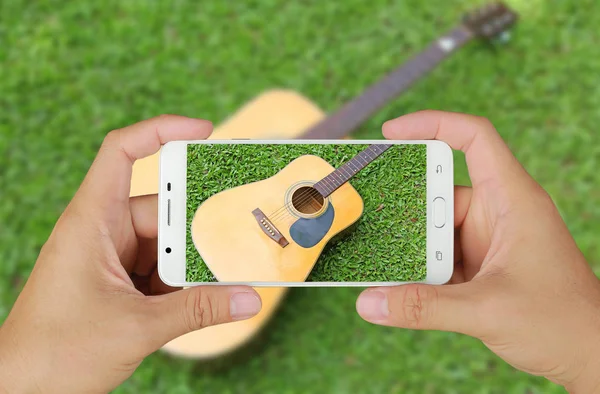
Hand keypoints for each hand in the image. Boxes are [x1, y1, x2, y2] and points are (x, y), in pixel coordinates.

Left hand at [0, 115, 261, 392]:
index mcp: (92, 221)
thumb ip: (198, 309)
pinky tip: (195, 302)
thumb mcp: (138, 327)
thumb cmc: (55, 353)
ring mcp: (110, 258)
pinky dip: (178, 284)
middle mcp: (102, 231)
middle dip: (194, 229)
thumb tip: (249, 299)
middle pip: (161, 208)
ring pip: (163, 244)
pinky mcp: (117, 282)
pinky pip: (158, 270)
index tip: (205, 131)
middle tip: (231, 239)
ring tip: (215, 284)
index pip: (122, 152)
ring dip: (188, 265)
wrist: (20, 392)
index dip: (162, 131)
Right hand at [356, 111, 599, 392]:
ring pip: (434, 228)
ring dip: (406, 242)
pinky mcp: (479, 266)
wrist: (590, 356)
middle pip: (440, 189)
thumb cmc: (563, 324)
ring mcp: (486, 240)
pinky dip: (416, 266)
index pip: (475, 139)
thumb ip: (424, 307)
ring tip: (370, 249)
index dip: (433, 124)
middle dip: (402, 199)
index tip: (391, 132)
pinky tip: (392, 279)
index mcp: (512, 200)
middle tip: (362, 203)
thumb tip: (370, 303)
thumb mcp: (487, 311)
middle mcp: (497, 213)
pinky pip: (438, 256)